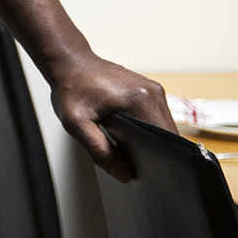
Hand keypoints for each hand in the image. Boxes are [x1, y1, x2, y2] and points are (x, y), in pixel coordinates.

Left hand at [46, 53, 171, 181]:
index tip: (148, 171)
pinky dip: (147, 129)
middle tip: (133, 163)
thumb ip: (99, 150)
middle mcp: (153, 92)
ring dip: (152, 140)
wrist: (69, 62)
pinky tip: (129, 135)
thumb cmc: (70, 87)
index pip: (166, 139)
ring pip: (163, 126)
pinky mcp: (148, 91)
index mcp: (141, 99)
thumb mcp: (76, 123)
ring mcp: (152, 90)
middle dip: (155, 151)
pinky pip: (156, 117)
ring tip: (129, 148)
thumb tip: (124, 175)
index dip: (160, 158)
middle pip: (168, 134)